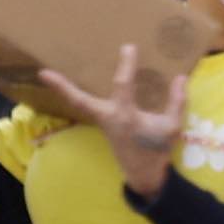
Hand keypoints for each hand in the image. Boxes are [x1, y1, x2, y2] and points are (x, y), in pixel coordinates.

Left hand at [32, 48, 188, 186]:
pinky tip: (75, 83)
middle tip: (43, 73)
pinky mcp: (103, 124)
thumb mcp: (172, 127)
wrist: (144, 175)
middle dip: (62, 87)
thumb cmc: (157, 150)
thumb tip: (181, 77)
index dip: (126, 66)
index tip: (128, 47)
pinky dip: (78, 95)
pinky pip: (87, 106)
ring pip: (79, 103)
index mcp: (126, 116)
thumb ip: (177, 102)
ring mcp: (102, 122)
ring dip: (65, 90)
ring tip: (49, 74)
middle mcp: (108, 118)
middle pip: (79, 101)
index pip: (123, 86)